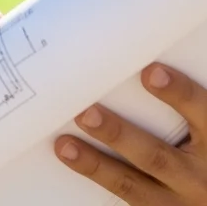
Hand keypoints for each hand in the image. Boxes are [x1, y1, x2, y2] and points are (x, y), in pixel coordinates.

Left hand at [55, 64, 206, 202]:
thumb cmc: (205, 152)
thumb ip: (188, 105)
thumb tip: (149, 65)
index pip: (203, 114)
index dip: (179, 94)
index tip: (151, 72)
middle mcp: (200, 178)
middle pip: (157, 156)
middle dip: (119, 135)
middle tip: (86, 113)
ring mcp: (181, 202)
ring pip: (134, 186)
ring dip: (97, 165)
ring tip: (64, 145)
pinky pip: (129, 201)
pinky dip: (100, 183)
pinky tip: (75, 167)